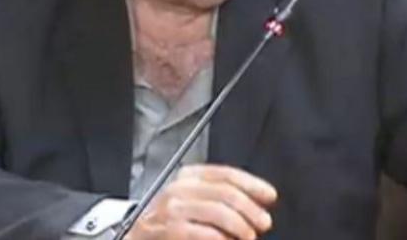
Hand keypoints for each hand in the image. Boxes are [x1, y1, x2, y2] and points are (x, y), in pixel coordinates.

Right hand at [126, 164, 276, 239]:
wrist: (137, 236)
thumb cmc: (171, 221)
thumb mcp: (195, 201)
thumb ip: (222, 199)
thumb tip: (260, 203)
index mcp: (189, 176)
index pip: (225, 174)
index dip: (252, 184)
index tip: (270, 196)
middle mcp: (179, 188)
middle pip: (224, 192)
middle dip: (250, 209)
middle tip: (263, 223)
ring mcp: (170, 209)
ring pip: (215, 211)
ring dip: (239, 226)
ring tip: (248, 236)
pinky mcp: (165, 230)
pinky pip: (198, 232)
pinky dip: (217, 238)